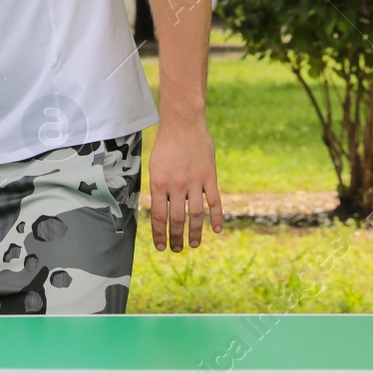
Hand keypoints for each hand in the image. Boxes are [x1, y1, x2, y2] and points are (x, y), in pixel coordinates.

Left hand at [148, 115, 223, 252]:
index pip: (158, 216)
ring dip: (194, 233)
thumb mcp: (155, 167)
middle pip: (177, 219)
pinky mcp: (209, 177)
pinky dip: (216, 218)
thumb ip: (158, 189)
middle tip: (177, 249)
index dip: (159, 234)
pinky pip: (214, 202)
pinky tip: (217, 230)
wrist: (183, 123)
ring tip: (193, 245)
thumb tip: (159, 212)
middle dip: (176, 238)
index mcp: (158, 183)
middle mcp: (175, 185)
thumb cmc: (166, 145)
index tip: (160, 246)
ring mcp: (194, 182)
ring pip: (195, 215)